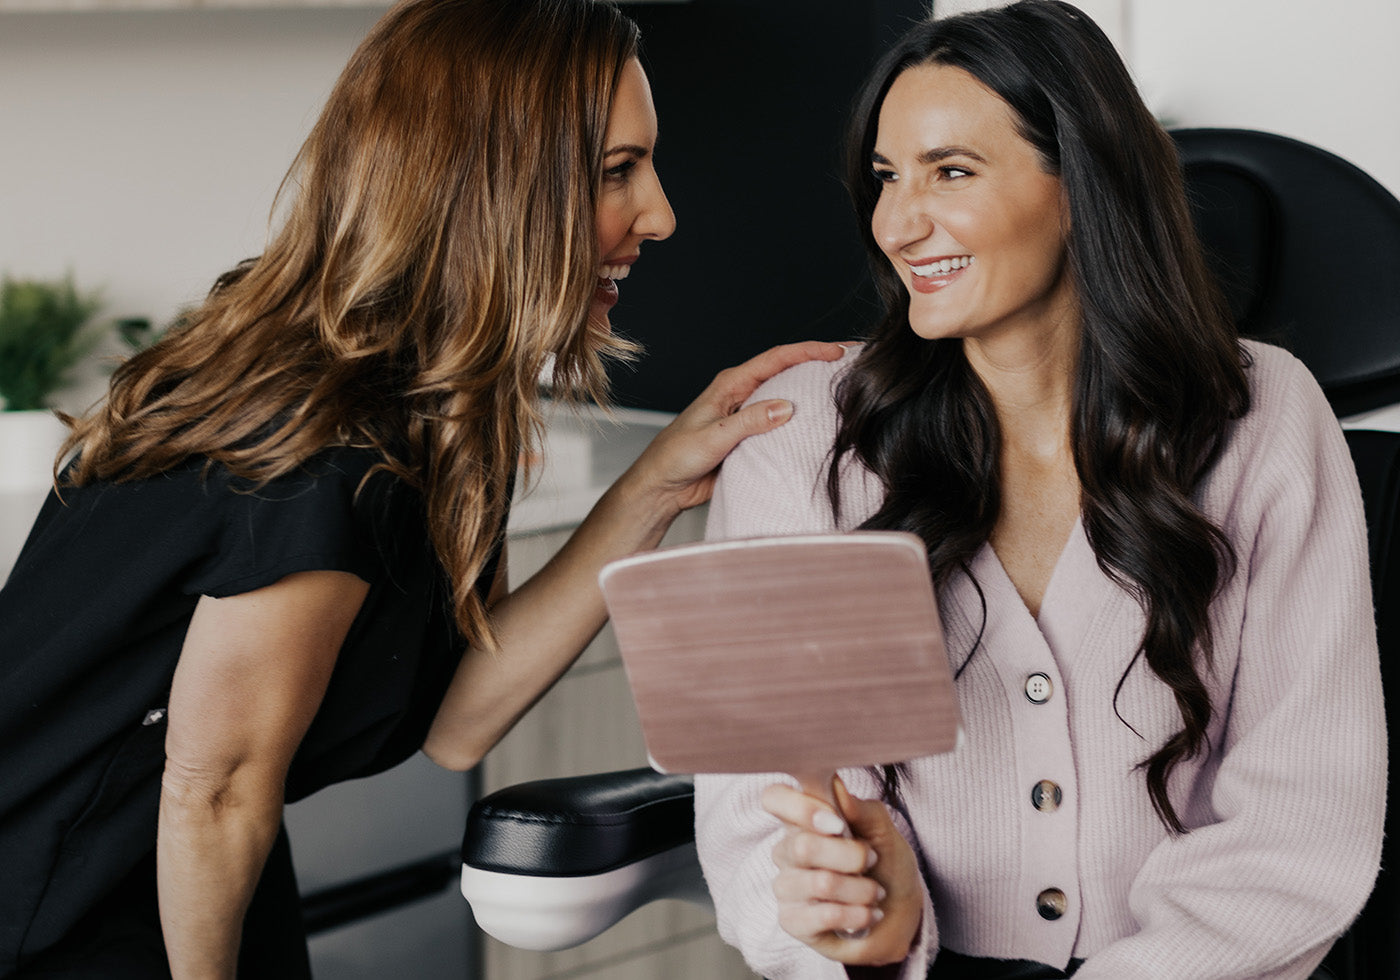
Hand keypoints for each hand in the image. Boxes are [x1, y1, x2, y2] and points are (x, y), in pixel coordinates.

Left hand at [619, 341, 846, 513]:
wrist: (663, 487)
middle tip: (851, 361)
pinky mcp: (752, 438)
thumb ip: (749, 422)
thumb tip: (787, 407)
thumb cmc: (675, 457)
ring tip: (846, 388)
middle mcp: (741, 396)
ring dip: (813, 392)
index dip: (808, 352)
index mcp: (729, 385)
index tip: (836, 351)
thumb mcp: (713, 437)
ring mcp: (748, 416)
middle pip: (787, 372)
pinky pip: (783, 426)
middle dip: (818, 363)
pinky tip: (822, 426)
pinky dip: (803, 422)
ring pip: (787, 397)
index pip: (775, 359)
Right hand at [762, 775, 922, 966]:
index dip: (800, 808)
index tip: (838, 824)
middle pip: (803, 846)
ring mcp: (786, 886)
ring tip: (876, 893)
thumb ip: (863, 810)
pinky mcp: (791, 921)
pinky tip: (869, 914)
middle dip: (852, 856)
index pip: (773, 798)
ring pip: (821, 883)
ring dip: (861, 889)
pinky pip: (825, 915)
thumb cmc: (885, 866)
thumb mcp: (885, 833)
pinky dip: (857, 914)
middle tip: (873, 860)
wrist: (898, 915)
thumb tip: (837, 788)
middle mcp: (786, 850)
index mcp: (802, 820)